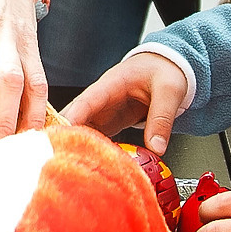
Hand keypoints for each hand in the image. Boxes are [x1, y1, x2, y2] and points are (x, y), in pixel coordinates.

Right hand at [62, 51, 188, 155]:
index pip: (86, 102)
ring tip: (73, 166)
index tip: (61, 136)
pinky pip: (97, 136)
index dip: (71, 118)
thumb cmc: (164, 69)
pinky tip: (91, 164)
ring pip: (83, 129)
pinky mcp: (111, 121)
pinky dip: (93, 149)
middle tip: (62, 159)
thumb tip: (156, 147)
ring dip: (78, 145)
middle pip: (76, 117)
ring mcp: (105, 110)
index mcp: (112, 84)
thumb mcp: (169, 90)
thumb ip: (162, 118)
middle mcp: (102, 98)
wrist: (167, 64)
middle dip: (66, 136)